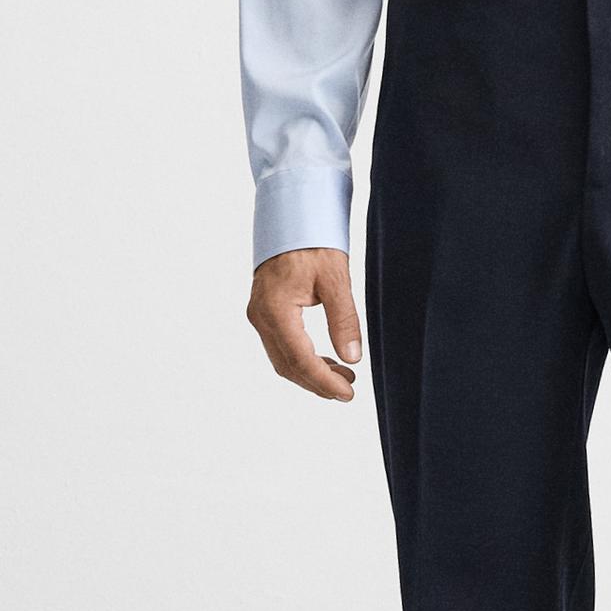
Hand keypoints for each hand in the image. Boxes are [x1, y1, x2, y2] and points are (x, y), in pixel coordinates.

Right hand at [246, 247, 363, 400]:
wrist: (291, 217)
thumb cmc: (313, 242)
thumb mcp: (335, 279)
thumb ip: (344, 319)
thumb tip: (352, 358)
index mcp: (276, 309)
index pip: (300, 359)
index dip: (324, 381)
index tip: (347, 393)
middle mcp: (261, 316)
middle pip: (287, 365)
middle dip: (318, 382)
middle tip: (348, 390)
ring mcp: (259, 315)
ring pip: (282, 359)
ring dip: (310, 373)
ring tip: (343, 377)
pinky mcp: (264, 312)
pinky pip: (280, 345)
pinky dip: (302, 358)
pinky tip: (325, 360)